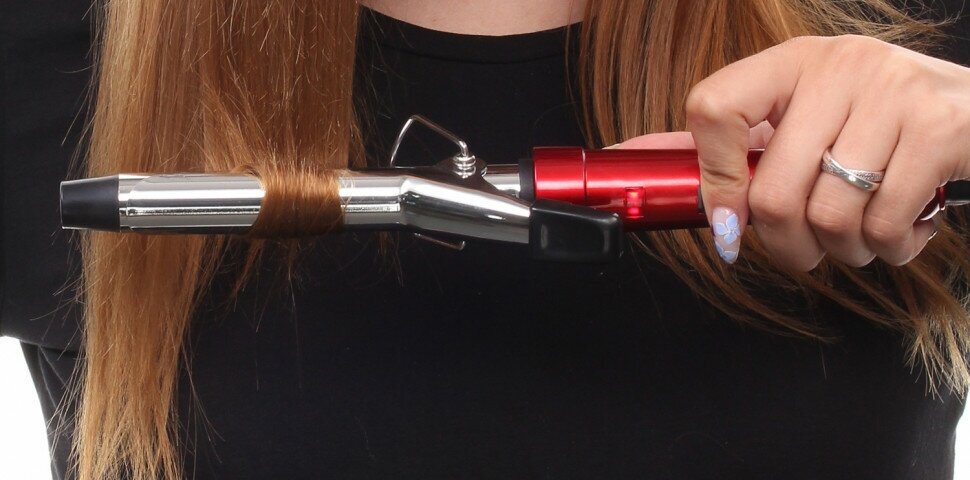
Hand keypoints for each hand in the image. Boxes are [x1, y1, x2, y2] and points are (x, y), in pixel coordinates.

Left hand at [633, 35, 969, 269]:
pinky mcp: (939, 128)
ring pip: (828, 216)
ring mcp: (891, 92)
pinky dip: (888, 248)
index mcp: (790, 64)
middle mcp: (838, 67)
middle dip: (786, 246)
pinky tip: (900, 228)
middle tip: (806, 249)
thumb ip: (729, 145)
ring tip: (861, 234)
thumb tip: (638, 163)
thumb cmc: (878, 126)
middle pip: (773, 192)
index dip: (712, 180)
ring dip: (843, 251)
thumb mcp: (804, 119)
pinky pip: (884, 225)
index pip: (713, 109)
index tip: (728, 222)